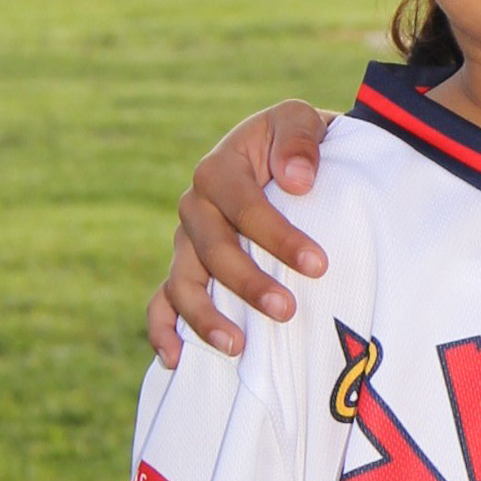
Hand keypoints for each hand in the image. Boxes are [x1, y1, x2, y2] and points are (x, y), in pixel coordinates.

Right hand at [147, 102, 333, 367]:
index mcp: (219, 169)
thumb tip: (296, 181)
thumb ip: (299, 140)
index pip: (244, 207)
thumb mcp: (301, 121)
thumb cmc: (298, 143)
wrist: (290, 158)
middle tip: (287, 310)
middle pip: (212, 250)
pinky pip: (163, 300)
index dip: (278, 237)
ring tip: (238, 347)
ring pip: (182, 282)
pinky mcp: (186, 268)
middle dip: (248, 283)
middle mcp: (195, 206)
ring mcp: (186, 241)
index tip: (318, 265)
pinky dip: (161, 329)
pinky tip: (174, 360)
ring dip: (205, 317)